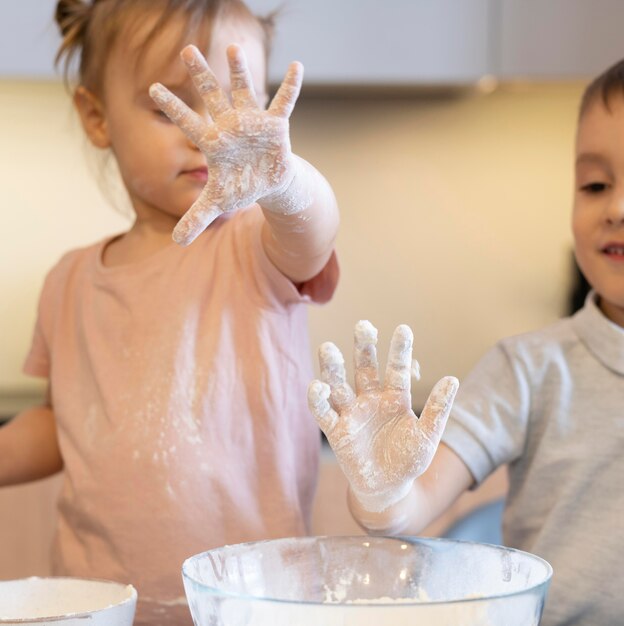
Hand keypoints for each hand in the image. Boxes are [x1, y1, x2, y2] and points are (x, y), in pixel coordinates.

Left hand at [150, 44, 302, 245]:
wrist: (267, 181)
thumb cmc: (240, 185)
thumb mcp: (217, 202)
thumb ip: (196, 217)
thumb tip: (175, 242)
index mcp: (213, 142)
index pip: (188, 122)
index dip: (172, 107)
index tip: (152, 88)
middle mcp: (230, 125)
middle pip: (213, 96)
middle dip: (201, 75)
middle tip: (186, 50)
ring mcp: (252, 122)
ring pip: (244, 92)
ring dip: (240, 71)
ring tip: (233, 47)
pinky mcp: (276, 125)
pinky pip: (284, 102)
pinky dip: (291, 86)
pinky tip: (297, 65)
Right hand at [308, 321, 458, 512]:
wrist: (388, 490)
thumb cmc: (409, 461)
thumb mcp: (427, 436)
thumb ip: (438, 409)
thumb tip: (452, 379)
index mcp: (395, 398)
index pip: (397, 369)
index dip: (400, 350)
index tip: (403, 329)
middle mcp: (371, 399)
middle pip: (364, 368)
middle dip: (363, 347)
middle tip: (363, 326)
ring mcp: (352, 413)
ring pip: (339, 384)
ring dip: (332, 367)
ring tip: (328, 348)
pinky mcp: (336, 430)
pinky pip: (323, 412)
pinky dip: (317, 399)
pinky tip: (317, 386)